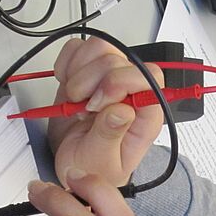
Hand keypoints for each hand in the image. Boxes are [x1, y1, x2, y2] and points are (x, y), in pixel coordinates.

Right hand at [48, 37, 164, 186]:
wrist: (74, 165)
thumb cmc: (94, 168)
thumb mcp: (101, 161)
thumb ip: (111, 136)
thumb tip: (123, 110)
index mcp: (146, 116)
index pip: (149, 78)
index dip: (120, 83)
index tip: (96, 105)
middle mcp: (133, 93)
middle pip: (118, 60)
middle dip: (92, 82)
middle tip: (83, 110)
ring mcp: (111, 78)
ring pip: (100, 48)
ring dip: (78, 74)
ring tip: (76, 101)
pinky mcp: (90, 70)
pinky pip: (79, 48)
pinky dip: (66, 65)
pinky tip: (66, 88)